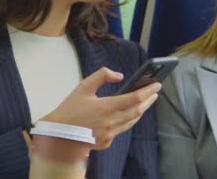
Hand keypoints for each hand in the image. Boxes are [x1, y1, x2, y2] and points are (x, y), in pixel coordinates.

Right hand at [40, 67, 160, 149]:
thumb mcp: (83, 87)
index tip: (157, 85)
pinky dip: (127, 120)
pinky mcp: (107, 142)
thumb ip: (101, 76)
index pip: (134, 98)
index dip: (148, 91)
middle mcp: (111, 122)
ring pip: (131, 121)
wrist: (59, 135)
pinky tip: (128, 115)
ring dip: (140, 111)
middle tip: (155, 92)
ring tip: (145, 102)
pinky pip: (121, 129)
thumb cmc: (70, 110)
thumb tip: (119, 75)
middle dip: (148, 100)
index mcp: (106, 107)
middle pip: (137, 110)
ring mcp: (110, 134)